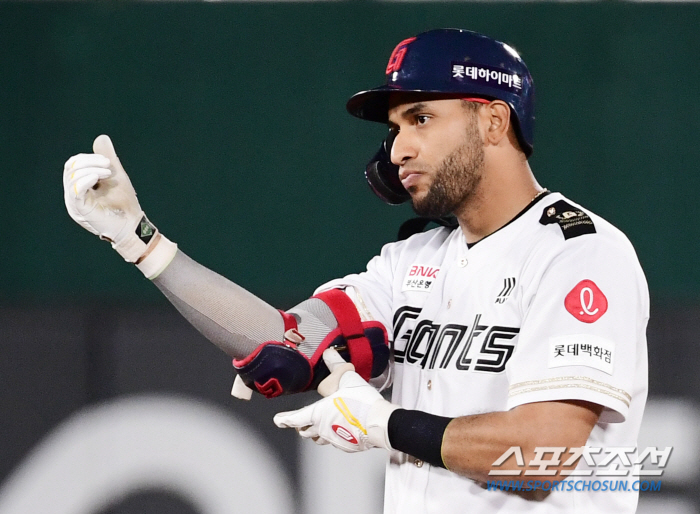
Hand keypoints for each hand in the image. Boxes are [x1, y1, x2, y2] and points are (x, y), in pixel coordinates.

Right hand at [63, 135, 152, 262]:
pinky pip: (75, 191)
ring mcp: (75, 202)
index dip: (88, 158)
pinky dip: (86, 179)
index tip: (107, 161)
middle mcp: (73, 194)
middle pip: (71, 167)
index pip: (73, 164)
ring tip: (109, 174)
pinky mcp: (80, 210)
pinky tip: (99, 177)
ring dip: (92, 169)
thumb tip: (101, 137)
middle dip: (90, 161)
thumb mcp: (115, 175)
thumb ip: (107, 158)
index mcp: (79, 185)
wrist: (132, 225)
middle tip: (109, 166)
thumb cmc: (124, 203)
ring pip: (72, 176)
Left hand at [273, 348, 398, 452]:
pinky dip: (337, 435)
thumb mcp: (346, 377)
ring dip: (318, 432)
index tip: (278, 420)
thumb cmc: (360, 402)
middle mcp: (323, 429)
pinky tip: (344, 428)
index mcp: (318, 413)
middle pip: (305, 431)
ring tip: (323, 425)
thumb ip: (335, 365)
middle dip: (302, 427)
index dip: (285, 419)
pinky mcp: (348, 446)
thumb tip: (328, 353)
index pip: (295, 418)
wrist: (379, 422)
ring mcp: (335, 439)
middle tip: (301, 423)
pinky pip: (337, 441)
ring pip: (320, 438)